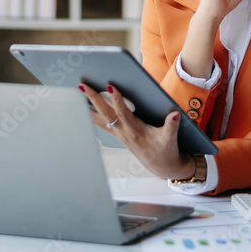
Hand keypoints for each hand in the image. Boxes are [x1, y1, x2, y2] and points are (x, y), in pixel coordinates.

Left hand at [79, 83, 195, 180]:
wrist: (161, 166)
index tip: (110, 86)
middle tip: (83, 86)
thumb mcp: (171, 139)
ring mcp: (118, 134)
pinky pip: (100, 124)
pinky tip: (83, 106)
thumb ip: (171, 126)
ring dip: (87, 106)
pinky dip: (90, 115)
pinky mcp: (117, 135)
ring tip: (76, 93)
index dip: (117, 100)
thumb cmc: (165, 150)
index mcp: (136, 131)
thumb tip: (174, 115)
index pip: (123, 113)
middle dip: (93, 99)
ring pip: (99, 119)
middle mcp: (123, 132)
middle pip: (105, 113)